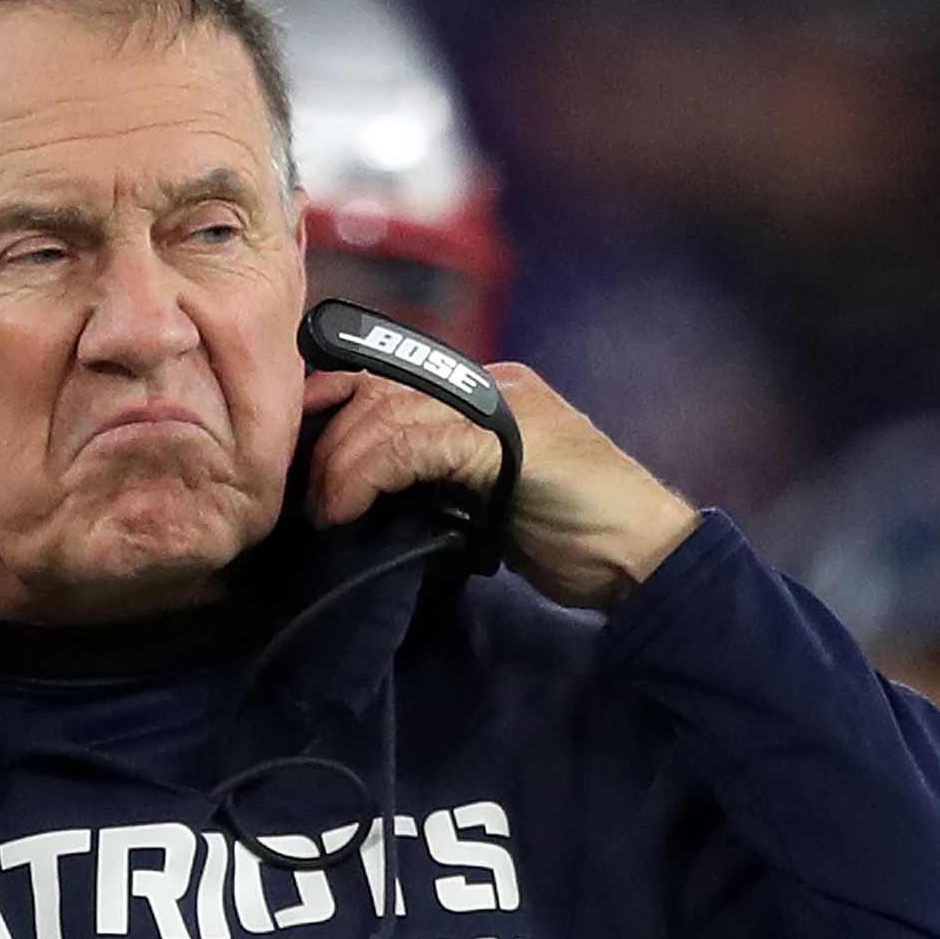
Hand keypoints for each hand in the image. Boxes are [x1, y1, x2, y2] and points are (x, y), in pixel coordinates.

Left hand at [299, 360, 696, 611]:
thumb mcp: (484, 500)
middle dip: (326, 440)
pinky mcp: (503, 439)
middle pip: (377, 389)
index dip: (333, 410)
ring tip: (325, 512)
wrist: (642, 556)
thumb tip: (367, 495)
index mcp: (483, 393)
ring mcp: (499, 407)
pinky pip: (412, 443)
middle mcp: (489, 385)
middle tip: (305, 499)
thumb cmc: (571, 539)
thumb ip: (438, 479)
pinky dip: (368, 475)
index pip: (387, 382)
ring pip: (387, 412)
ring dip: (339, 464)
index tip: (297, 458)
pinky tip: (350, 509)